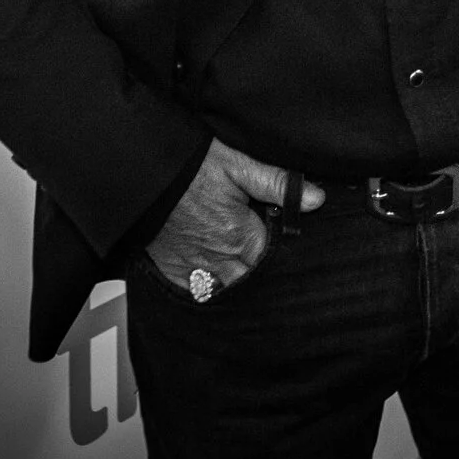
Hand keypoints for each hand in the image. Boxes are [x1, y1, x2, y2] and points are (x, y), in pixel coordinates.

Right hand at [145, 138, 323, 296]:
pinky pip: (196, 293)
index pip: (275, 263)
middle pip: (252, 284)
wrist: (142, 176)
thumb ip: (278, 185)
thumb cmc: (190, 168)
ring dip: (237, 284)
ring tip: (243, 270)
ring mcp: (193, 270)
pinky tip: (216, 279)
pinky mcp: (172, 272)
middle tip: (266, 261)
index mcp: (240, 237)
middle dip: (262, 276)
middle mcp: (218, 260)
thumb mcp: (238, 165)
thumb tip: (316, 199)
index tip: (286, 249)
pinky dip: (208, 288)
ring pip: (226, 291)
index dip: (284, 257)